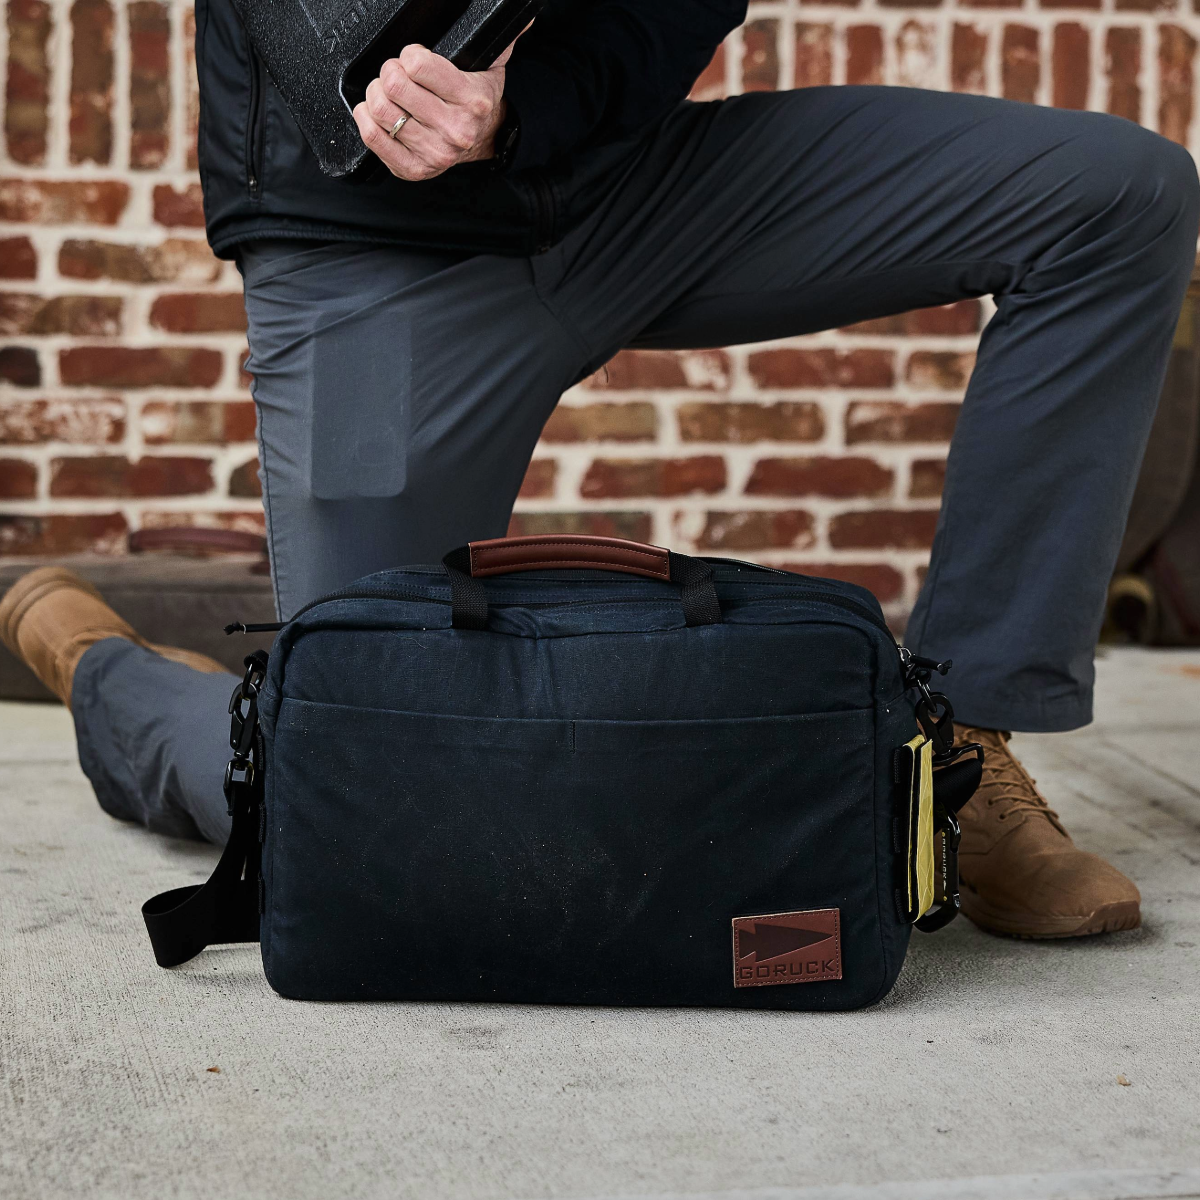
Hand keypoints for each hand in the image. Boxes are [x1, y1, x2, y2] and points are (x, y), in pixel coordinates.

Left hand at [353, 42, 511, 180]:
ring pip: (380, 109)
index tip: (414, 60)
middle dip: (390, 72)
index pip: (417, 64)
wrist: (482, 141)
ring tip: (388, 94)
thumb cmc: (477, 100)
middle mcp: (454, 129)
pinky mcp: (414, 168)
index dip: (409, 55)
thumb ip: (501, 39)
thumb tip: (524, 19)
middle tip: (397, 75)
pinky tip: (375, 113)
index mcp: (472, 100)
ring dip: (376, 94)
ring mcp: (433, 152)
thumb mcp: (492, 65)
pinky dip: (366, 119)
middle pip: (394, 85)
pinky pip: (373, 137)